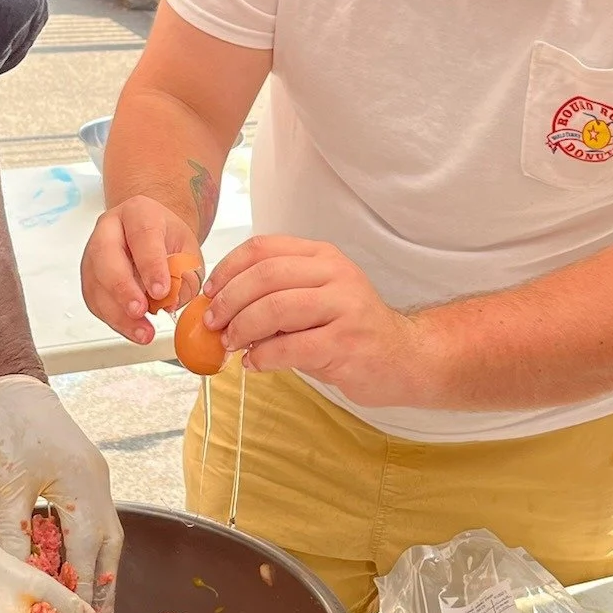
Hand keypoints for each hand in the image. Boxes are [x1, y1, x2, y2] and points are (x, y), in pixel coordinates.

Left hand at [0, 375, 123, 612]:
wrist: (16, 387)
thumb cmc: (10, 431)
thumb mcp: (7, 487)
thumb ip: (15, 534)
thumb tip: (17, 578)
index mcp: (84, 491)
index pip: (88, 555)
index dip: (84, 594)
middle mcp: (100, 489)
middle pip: (110, 551)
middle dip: (103, 591)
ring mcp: (98, 482)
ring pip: (107, 537)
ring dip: (100, 571)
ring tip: (92, 607)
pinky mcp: (89, 477)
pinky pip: (96, 521)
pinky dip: (89, 548)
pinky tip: (76, 565)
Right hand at [82, 194, 202, 343]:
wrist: (151, 234)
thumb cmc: (168, 240)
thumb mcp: (187, 250)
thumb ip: (184, 273)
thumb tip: (170, 301)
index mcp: (138, 212)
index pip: (142, 235)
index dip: (151, 265)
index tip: (161, 291)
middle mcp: (109, 228)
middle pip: (106, 255)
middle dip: (123, 288)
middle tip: (141, 310)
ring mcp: (93, 251)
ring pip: (96, 282)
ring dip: (118, 312)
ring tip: (143, 332)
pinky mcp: (89, 276)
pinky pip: (94, 300)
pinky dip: (114, 319)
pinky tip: (133, 330)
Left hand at [204, 236, 430, 407]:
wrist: (403, 357)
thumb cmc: (349, 328)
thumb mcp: (315, 297)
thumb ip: (276, 294)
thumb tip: (220, 306)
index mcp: (322, 256)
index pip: (263, 248)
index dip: (228, 269)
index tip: (210, 292)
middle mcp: (335, 274)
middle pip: (265, 275)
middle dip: (229, 300)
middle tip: (212, 322)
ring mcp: (343, 307)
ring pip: (275, 308)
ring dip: (242, 328)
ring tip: (230, 344)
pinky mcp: (346, 343)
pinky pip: (291, 347)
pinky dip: (263, 356)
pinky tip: (253, 364)